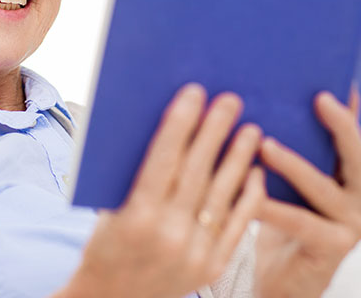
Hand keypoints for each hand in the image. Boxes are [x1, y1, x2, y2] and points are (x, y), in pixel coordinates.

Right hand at [56, 83, 264, 297]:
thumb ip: (134, 177)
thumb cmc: (105, 246)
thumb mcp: (108, 210)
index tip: (193, 93)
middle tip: (230, 100)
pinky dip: (248, 197)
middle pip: (197, 172)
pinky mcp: (211, 267)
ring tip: (250, 128)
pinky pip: (236, 226)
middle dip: (214, 132)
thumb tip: (167, 130)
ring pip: (221, 195)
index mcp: (135, 217)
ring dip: (238, 158)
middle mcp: (167, 235)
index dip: (179, 124)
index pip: (162, 159)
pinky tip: (255, 171)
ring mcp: (193, 254)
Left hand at [255, 89, 360, 297]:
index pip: (350, 137)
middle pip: (355, 156)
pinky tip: (248, 191)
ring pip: (323, 188)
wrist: (280, 285)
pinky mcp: (332, 249)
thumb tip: (253, 103)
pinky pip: (299, 221)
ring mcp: (349, 226)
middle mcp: (356, 199)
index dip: (348, 109)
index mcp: (346, 179)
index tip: (338, 77)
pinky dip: (271, 205)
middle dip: (340, 125)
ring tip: (264, 143)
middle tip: (319, 99)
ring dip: (293, 164)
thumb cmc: (276, 227)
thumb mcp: (282, 185)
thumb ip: (280, 151)